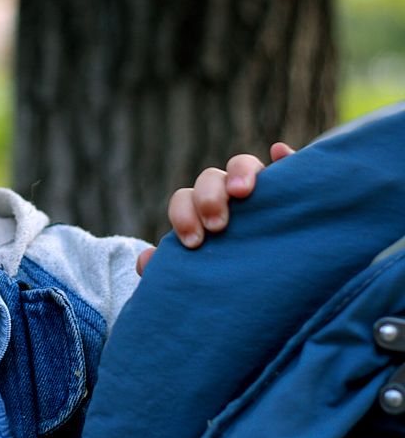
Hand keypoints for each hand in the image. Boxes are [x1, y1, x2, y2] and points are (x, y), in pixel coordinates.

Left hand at [136, 142, 295, 274]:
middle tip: (217, 226)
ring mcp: (259, 190)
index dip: (183, 215)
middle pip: (210, 179)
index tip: (193, 242)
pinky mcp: (291, 190)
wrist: (263, 286)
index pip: (184, 200)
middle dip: (209, 198)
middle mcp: (226, 195)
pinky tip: (280, 151)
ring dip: (240, 173)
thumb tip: (146, 261)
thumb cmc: (223, 276)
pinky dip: (286, 156)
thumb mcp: (199, 276)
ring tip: (241, 193)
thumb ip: (171, 268)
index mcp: (200, 212)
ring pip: (242, 166)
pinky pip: (289, 166)